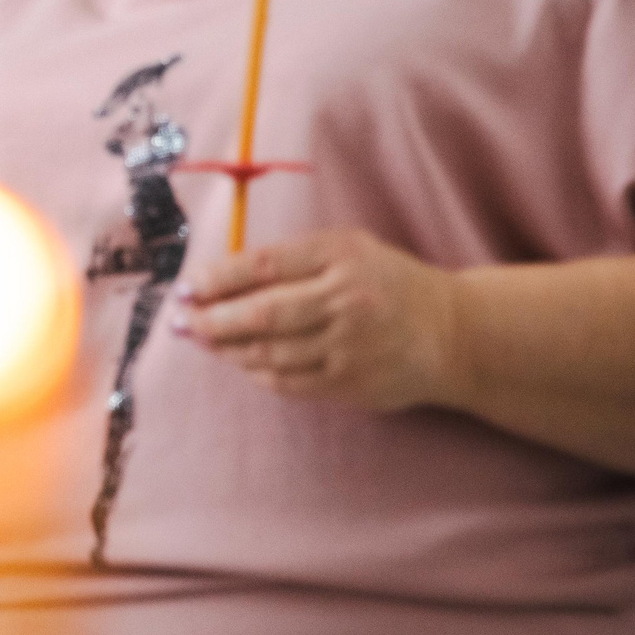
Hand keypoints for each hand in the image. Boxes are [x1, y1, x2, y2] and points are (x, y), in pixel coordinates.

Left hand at [172, 228, 460, 410]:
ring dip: (226, 348)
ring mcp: (350, 346)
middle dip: (211, 319)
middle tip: (181, 321)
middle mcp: (347, 300)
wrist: (453, 332)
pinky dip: (254, 370)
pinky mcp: (350, 383)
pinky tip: (238, 360)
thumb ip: (289, 260)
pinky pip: (286, 380)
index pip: (265, 265)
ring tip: (201, 339)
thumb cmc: (385, 283)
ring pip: (269, 352)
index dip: (218, 279)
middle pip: (262, 313)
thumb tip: (216, 278)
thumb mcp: (347, 251)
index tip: (187, 287)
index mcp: (343, 257)